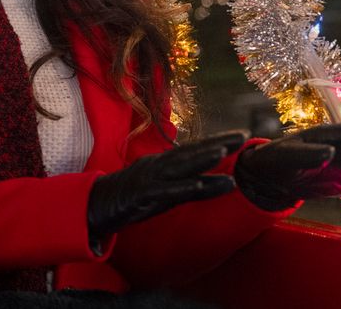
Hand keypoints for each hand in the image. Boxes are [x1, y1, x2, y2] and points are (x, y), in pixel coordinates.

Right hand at [86, 131, 243, 246]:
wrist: (96, 204)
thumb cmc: (132, 197)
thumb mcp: (164, 189)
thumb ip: (190, 185)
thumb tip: (219, 183)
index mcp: (163, 162)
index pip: (195, 149)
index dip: (218, 141)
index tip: (242, 135)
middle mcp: (158, 165)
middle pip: (191, 152)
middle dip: (218, 143)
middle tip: (244, 136)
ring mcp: (150, 178)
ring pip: (179, 167)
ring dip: (202, 159)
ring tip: (224, 153)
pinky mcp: (142, 195)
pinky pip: (166, 191)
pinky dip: (183, 188)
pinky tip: (200, 185)